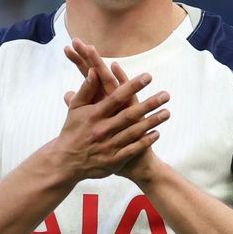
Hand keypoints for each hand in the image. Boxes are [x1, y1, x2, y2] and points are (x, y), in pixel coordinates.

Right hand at [52, 65, 169, 182]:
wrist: (65, 162)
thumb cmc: (72, 131)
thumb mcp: (75, 109)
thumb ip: (86, 89)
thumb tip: (95, 71)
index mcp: (94, 115)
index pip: (116, 98)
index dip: (132, 86)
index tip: (148, 77)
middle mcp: (102, 129)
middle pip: (130, 115)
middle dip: (149, 104)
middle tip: (166, 95)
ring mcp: (109, 146)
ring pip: (134, 132)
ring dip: (152, 122)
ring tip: (167, 112)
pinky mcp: (113, 161)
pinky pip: (133, 150)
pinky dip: (145, 142)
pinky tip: (157, 133)